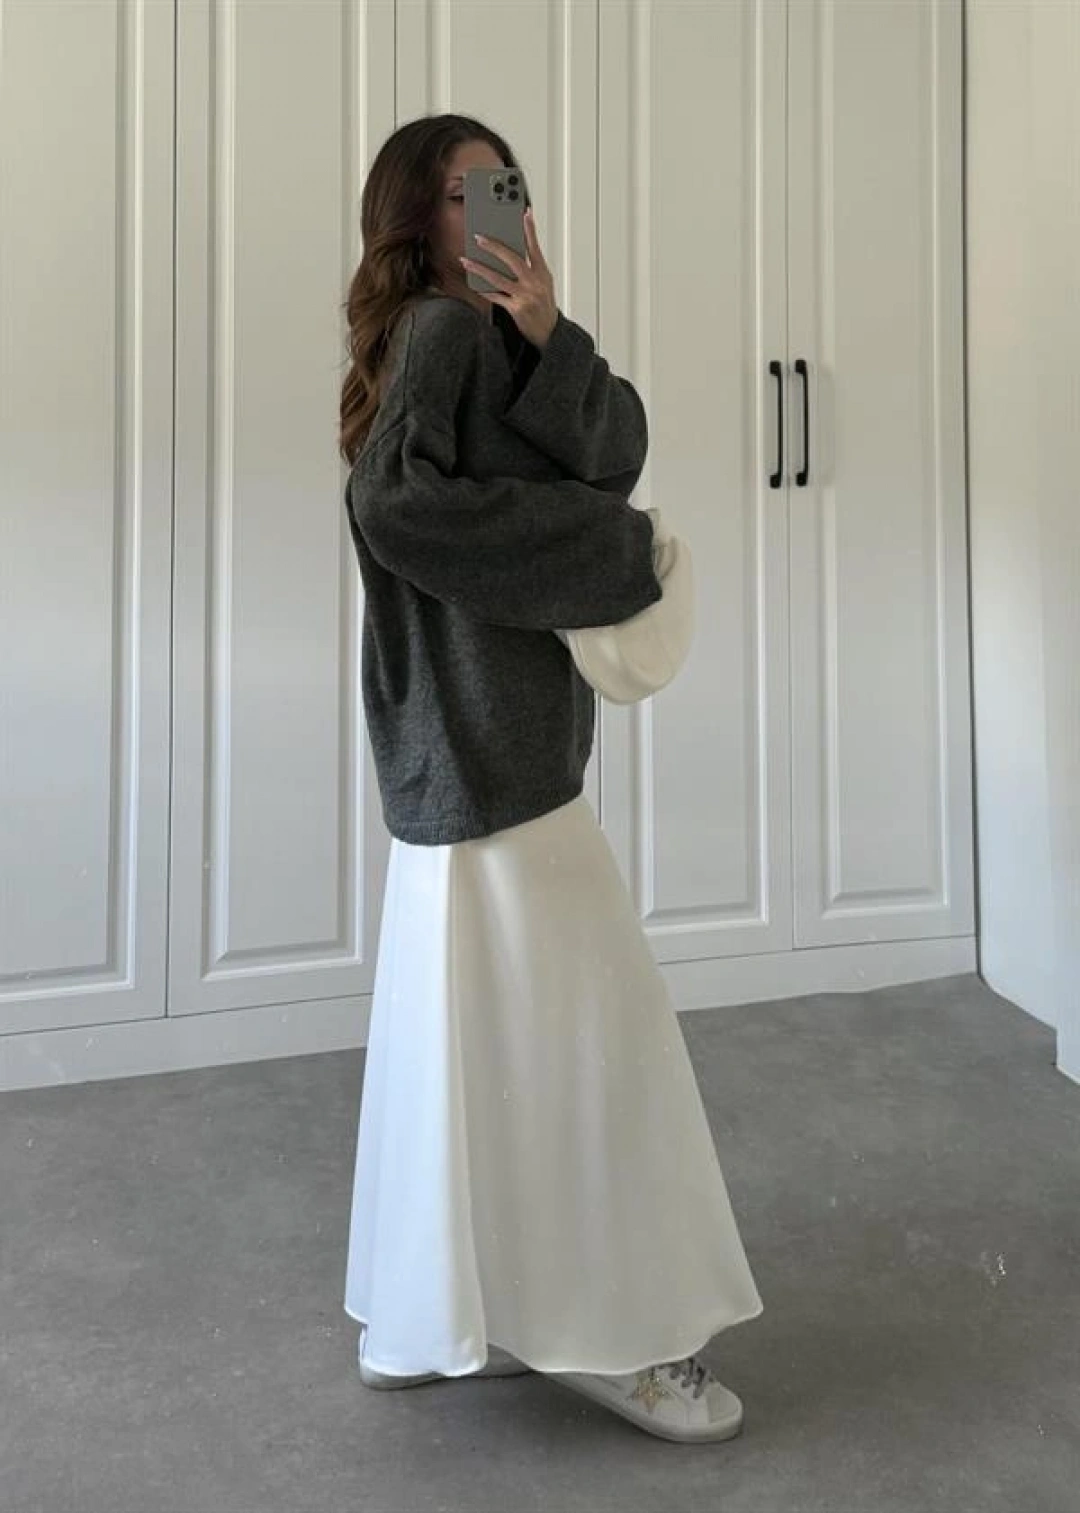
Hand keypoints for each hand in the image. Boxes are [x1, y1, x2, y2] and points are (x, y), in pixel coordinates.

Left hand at [459, 207, 558, 349]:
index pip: (535, 247)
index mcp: (542, 273)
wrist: (550, 333)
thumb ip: (531, 268)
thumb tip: (512, 253)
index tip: (524, 213)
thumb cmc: (544, 306)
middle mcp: (534, 282)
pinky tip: (474, 284)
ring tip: (466, 260)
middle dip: (494, 247)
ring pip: (498, 278)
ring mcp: (525, 296)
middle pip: (512, 259)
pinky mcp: (516, 309)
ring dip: (479, 268)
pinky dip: (484, 290)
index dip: (530, 230)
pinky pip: (496, 297)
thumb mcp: (544, 284)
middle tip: (479, 238)